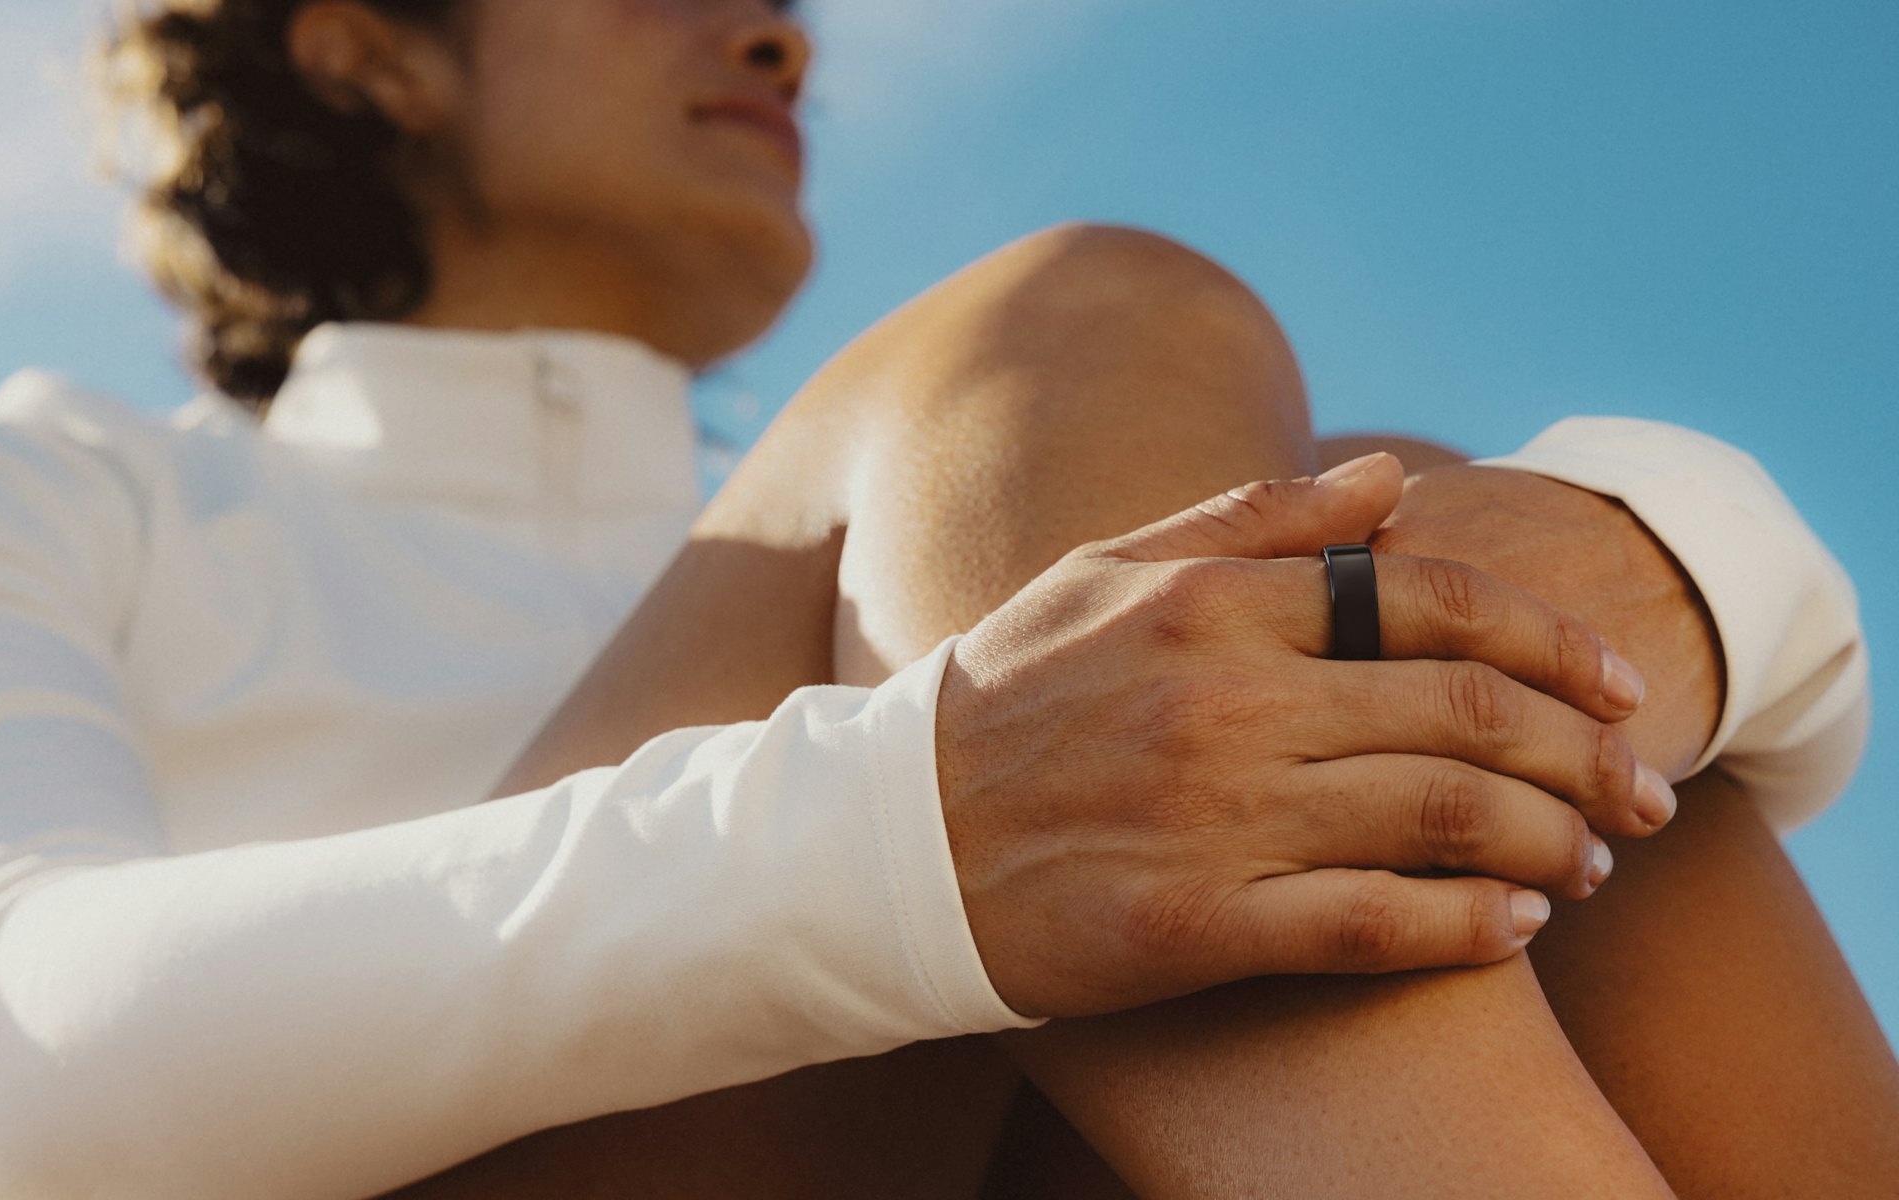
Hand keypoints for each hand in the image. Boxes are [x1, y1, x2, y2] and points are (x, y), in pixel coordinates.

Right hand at [936, 453, 1671, 1018]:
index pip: (1429, 599)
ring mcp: (1213, 817)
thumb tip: (1391, 484)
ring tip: (1590, 863)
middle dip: (1581, 754)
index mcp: (1210, 604)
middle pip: (1462, 713)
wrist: (890, 843)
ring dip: (1546, 841)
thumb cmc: (1009, 696)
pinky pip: (1371, 927)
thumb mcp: (1105, 574)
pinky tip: (1511, 928)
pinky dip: (1464, 929)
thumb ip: (1254, 521)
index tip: (1614, 685)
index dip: (1548, 640)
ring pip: (1439, 819)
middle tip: (1640, 792)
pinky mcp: (1197, 927)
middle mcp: (1224, 703)